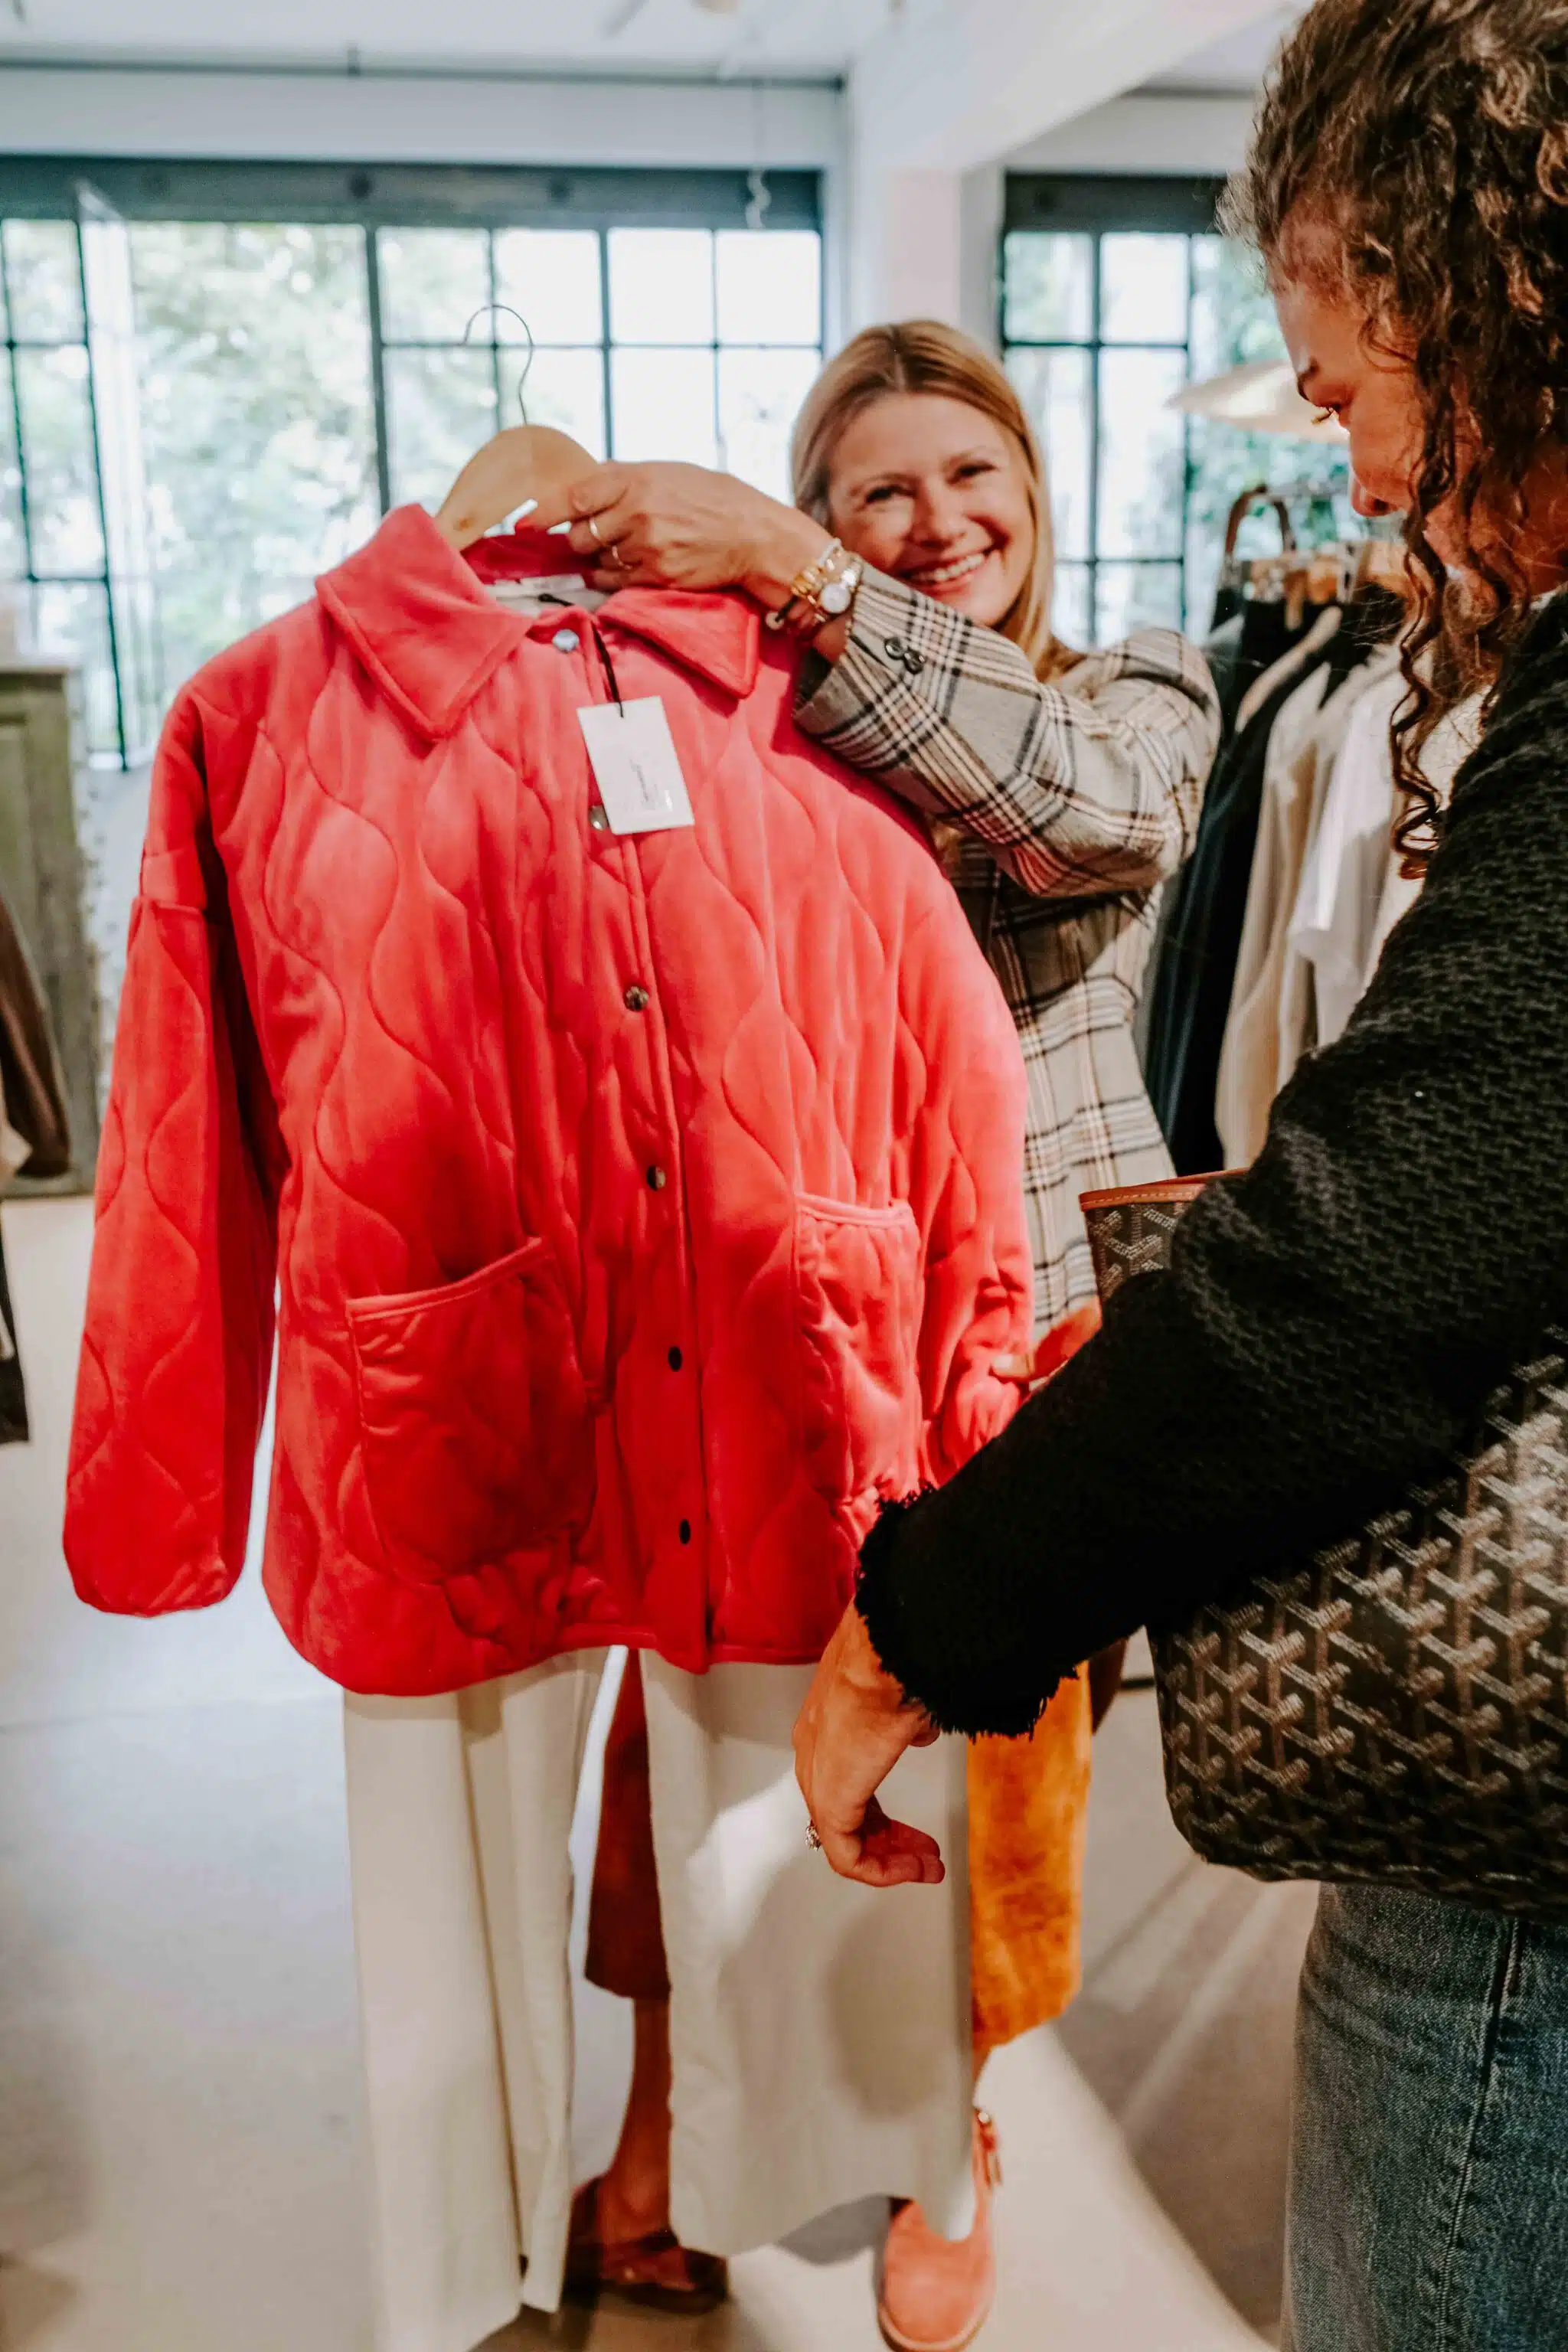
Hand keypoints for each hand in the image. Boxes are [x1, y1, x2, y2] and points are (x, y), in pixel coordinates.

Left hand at [530, 461, 831, 603]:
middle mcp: (637, 512)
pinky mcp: (657, 576)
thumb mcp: (665, 473)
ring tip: (629, 549)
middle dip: (580, 540)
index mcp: (635, 479)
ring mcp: (646, 546)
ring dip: (600, 560)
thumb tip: (578, 491)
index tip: (523, 524)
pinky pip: (614, 583)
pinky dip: (612, 579)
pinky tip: (631, 568)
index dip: (543, 513)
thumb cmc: (710, 498)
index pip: (573, 497)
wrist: (752, 532)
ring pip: (596, 562)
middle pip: (579, 535)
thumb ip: (622, 480)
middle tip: (597, 537)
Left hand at [793, 1602, 944, 1888]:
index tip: (914, 1827)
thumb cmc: (893, 1663)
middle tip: (922, 1856)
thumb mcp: (906, 1698)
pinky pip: (847, 1854)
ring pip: (846, 1837)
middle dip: (890, 1841)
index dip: (882, 1814)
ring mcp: (818, 1777)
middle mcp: (815, 1753)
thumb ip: (908, 1721)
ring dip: (889, 1857)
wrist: (883, 1655)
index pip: (848, 1781)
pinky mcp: (830, 1799)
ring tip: (925, 1868)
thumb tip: (919, 1730)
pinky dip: (881, 1869)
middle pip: (847, 1815)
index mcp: (828, 1727)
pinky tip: (911, 1868)